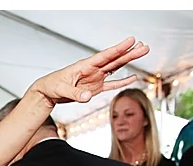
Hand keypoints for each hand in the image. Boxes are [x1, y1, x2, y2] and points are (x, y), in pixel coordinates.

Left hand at [30, 37, 148, 104]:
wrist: (48, 92)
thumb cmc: (52, 86)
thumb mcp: (61, 90)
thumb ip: (75, 93)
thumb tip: (87, 97)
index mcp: (85, 65)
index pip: (105, 56)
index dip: (118, 49)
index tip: (131, 40)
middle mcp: (93, 70)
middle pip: (114, 60)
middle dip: (129, 53)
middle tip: (144, 46)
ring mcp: (95, 78)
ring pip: (116, 68)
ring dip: (129, 61)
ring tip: (142, 52)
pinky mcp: (95, 88)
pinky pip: (111, 84)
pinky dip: (122, 82)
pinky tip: (133, 77)